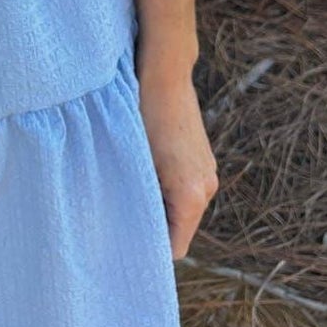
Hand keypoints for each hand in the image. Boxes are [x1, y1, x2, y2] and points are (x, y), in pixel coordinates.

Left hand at [136, 68, 218, 259]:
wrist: (165, 73)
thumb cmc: (143, 114)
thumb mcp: (135, 163)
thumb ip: (137, 201)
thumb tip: (126, 231)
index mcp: (192, 195)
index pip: (176, 248)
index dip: (150, 252)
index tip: (124, 250)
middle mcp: (206, 188)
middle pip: (179, 229)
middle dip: (152, 228)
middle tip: (118, 224)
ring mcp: (207, 173)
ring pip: (181, 209)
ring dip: (158, 206)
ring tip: (127, 194)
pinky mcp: (203, 161)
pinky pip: (184, 190)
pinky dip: (165, 190)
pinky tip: (142, 174)